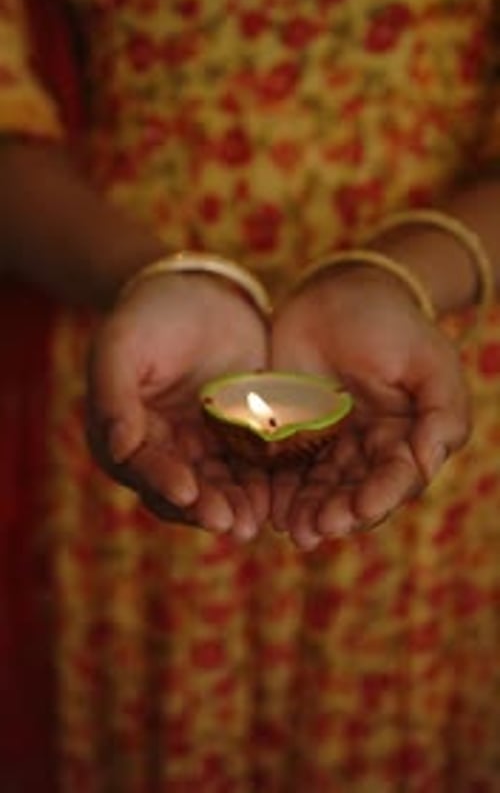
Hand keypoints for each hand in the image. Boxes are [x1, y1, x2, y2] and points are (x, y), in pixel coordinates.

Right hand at [87, 272, 269, 539]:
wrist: (205, 289)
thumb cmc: (153, 312)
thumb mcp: (123, 343)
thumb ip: (113, 394)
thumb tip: (119, 448)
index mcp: (124, 432)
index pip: (142, 466)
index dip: (163, 481)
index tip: (188, 492)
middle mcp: (161, 449)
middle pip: (182, 488)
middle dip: (205, 506)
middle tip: (231, 521)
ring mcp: (202, 447)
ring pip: (218, 487)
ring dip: (235, 506)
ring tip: (255, 521)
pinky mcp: (239, 439)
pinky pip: (251, 469)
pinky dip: (262, 486)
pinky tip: (279, 499)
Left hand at [271, 265, 470, 548]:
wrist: (339, 290)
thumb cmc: (393, 323)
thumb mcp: (430, 361)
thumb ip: (442, 413)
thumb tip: (428, 463)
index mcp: (405, 438)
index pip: (395, 479)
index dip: (379, 497)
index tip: (359, 509)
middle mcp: (366, 449)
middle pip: (353, 493)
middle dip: (337, 513)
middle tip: (315, 528)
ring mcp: (326, 442)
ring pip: (317, 488)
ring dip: (306, 511)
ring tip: (291, 528)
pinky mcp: (289, 430)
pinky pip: (281, 467)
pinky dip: (275, 489)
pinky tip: (267, 505)